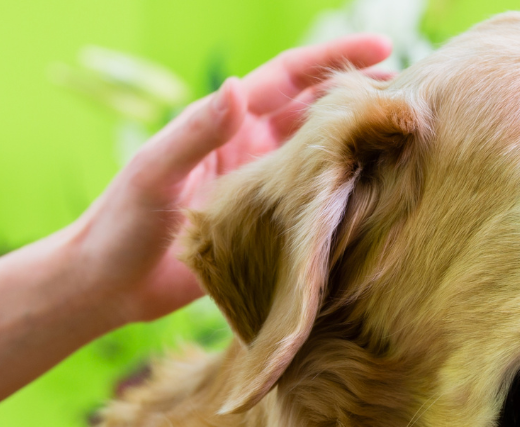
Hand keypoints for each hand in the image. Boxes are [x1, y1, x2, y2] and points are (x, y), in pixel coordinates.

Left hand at [62, 34, 394, 325]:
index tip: (382, 48)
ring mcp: (263, 192)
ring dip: (360, 153)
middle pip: (318, 115)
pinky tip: (379, 208)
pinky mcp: (267, 234)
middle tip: (413, 102)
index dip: (333, 60)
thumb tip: (239, 89)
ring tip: (410, 150)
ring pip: (323, 162)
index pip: (289, 79)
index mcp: (228, 125)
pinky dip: (346, 205)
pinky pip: (314, 212)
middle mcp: (252, 151)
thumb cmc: (121, 222)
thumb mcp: (156, 171)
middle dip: (361, 103)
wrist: (106, 285)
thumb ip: (197, 132)